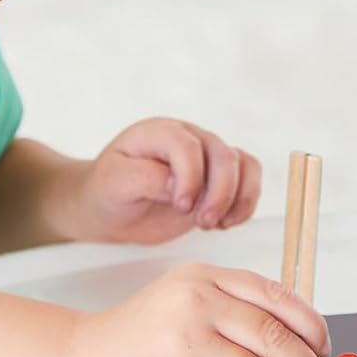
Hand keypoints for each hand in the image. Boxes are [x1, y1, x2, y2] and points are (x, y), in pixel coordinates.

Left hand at [69, 119, 261, 244]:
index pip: (188, 145)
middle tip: (203, 222)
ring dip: (237, 198)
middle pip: (223, 155)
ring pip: (243, 166)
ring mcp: (206, 158)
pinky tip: (226, 223)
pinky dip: (245, 204)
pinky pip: (248, 182)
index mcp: (160, 132)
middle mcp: (188, 139)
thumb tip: (179, 185)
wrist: (111, 209)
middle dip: (219, 192)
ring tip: (214, 224)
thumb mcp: (116, 183)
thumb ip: (147, 178)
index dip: (191, 175)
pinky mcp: (217, 180)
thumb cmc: (108, 192)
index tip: (181, 205)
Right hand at [69, 263, 335, 356]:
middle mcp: (199, 305)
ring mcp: (190, 345)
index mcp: (204, 279)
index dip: (311, 328)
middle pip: (277, 340)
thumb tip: (293, 354)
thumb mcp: (180, 305)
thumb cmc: (130, 341)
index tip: (325, 352)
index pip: (276, 298)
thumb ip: (229, 316)